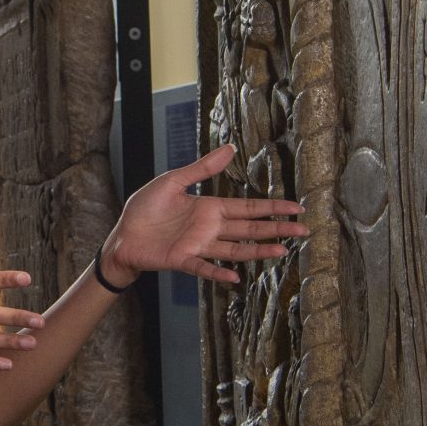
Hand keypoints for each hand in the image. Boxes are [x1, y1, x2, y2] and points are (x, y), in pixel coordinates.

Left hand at [100, 145, 307, 285]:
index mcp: (210, 208)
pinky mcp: (183, 260)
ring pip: (235, 249)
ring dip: (258, 251)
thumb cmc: (146, 207)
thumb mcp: (173, 181)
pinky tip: (235, 277)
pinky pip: (204, 268)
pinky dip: (218, 273)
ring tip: (281, 251)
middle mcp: (210, 228)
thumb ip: (202, 169)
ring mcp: (199, 246)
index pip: (249, 207)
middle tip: (303, 230)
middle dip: (277, 229)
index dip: (273, 207)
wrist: (123, 234)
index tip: (296, 208)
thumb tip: (230, 148)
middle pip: (250, 228)